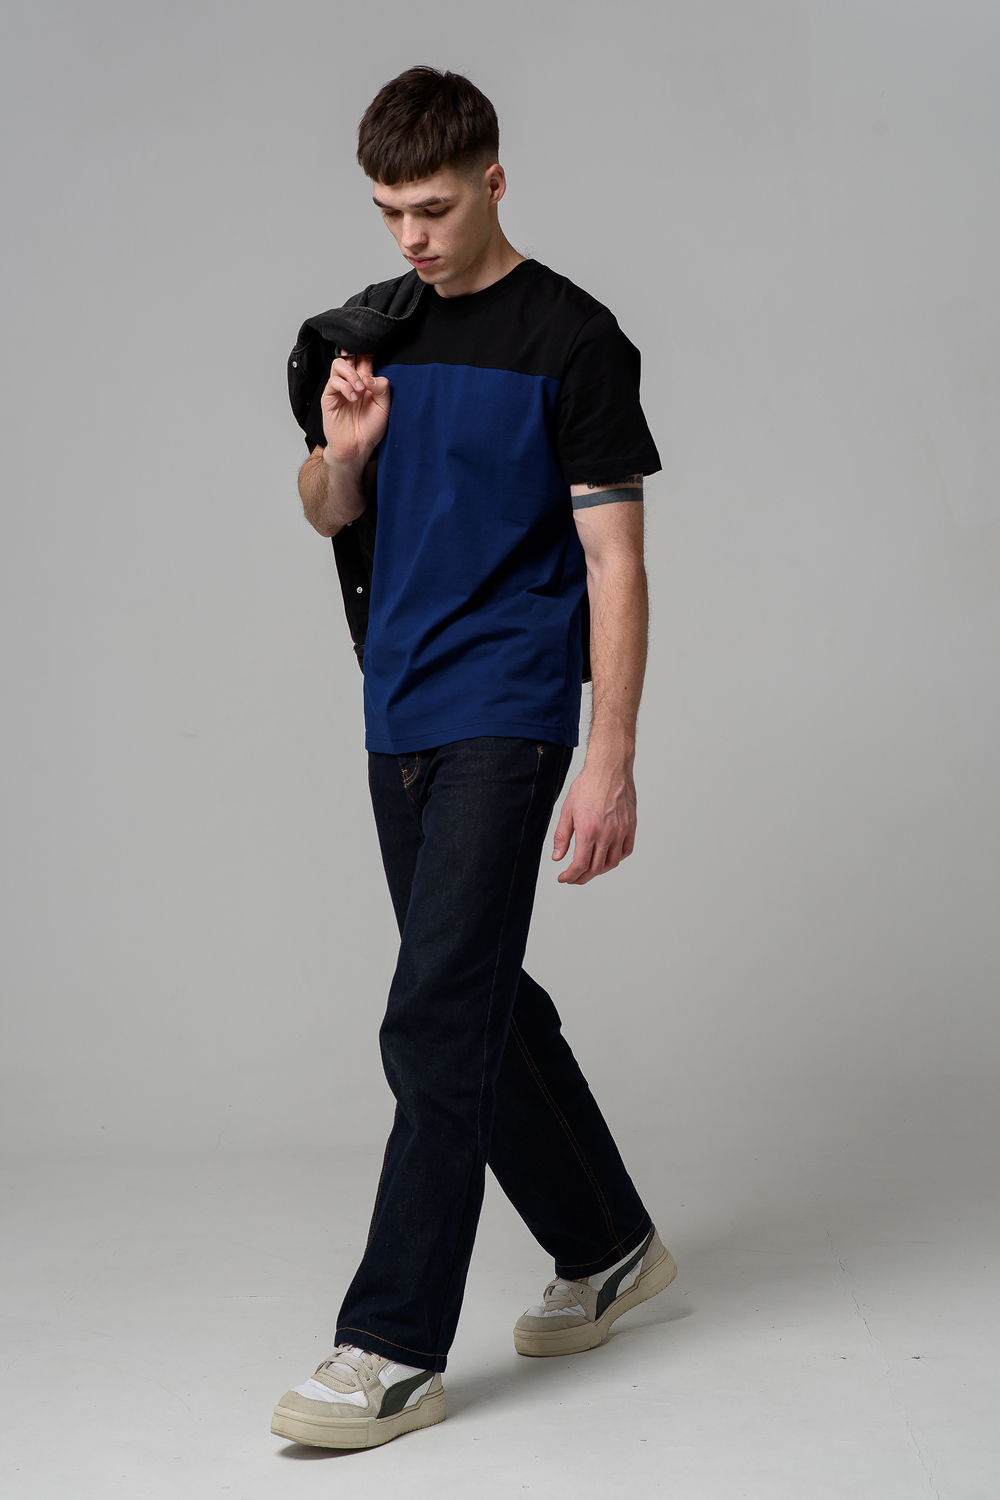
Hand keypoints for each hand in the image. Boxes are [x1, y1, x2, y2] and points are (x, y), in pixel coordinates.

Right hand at [320, 352, 390, 468]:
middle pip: (349, 355)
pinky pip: (333, 382)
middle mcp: (352, 382)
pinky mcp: (329, 397)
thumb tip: (368, 377)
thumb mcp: (385, 407)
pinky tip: (353, 398)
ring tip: (361, 390)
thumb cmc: (371, 428)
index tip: (374, 349)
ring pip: (339, 364)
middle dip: (357, 355)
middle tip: (365, 372)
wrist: (358, 447)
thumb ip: (382, 387)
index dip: (367, 350)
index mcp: (367, 381)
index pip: (364, 357)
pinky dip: (345, 387)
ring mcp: (339, 388)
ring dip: (351, 375)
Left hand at [552, 758, 636, 884]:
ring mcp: (621, 831)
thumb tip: (557, 856)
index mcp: (588, 830)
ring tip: (589, 869)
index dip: (570, 876)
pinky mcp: (631, 826)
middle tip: (574, 877)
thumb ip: (562, 836)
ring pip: (612, 863)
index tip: (564, 878)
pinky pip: (626, 851)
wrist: (609, 768)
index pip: (580, 865)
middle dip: (582, 877)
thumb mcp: (567, 810)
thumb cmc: (587, 785)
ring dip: (599, 870)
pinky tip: (607, 857)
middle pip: (596, 868)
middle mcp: (607, 833)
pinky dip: (616, 859)